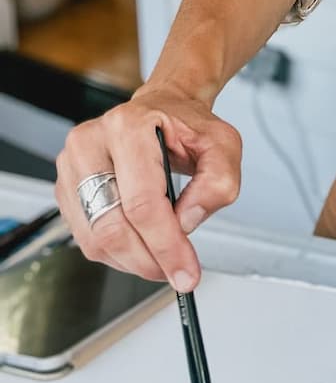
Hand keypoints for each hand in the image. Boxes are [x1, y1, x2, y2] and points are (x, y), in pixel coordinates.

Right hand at [55, 85, 241, 292]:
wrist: (162, 111)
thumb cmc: (186, 127)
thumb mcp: (223, 144)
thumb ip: (218, 181)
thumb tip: (187, 221)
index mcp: (129, 126)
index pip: (142, 202)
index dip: (165, 245)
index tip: (186, 271)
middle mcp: (92, 142)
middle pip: (112, 226)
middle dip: (148, 260)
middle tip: (175, 270)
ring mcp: (72, 164)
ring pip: (95, 238)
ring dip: (131, 259)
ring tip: (161, 253)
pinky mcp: (66, 186)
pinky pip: (86, 237)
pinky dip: (116, 251)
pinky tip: (140, 240)